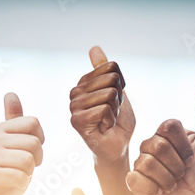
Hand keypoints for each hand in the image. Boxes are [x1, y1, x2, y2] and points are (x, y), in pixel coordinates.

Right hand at [0, 93, 44, 194]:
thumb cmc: (14, 169)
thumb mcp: (17, 142)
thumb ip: (15, 118)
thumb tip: (10, 93)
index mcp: (0, 128)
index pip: (33, 122)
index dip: (39, 140)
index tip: (29, 151)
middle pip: (33, 142)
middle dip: (36, 158)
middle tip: (23, 167)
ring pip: (29, 160)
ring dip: (29, 172)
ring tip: (18, 174)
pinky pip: (22, 176)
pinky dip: (22, 184)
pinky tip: (12, 185)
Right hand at [70, 46, 134, 161]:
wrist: (117, 147)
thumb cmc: (117, 122)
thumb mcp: (116, 91)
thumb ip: (105, 70)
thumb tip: (94, 47)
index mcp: (84, 83)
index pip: (112, 68)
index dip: (121, 86)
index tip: (115, 101)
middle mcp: (75, 92)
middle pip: (112, 80)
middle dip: (119, 100)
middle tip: (111, 113)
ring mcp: (74, 106)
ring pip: (109, 95)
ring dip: (115, 112)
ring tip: (107, 121)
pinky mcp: (76, 120)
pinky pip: (104, 110)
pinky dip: (111, 121)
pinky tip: (103, 128)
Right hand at [126, 80, 194, 194]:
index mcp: (165, 134)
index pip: (167, 127)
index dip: (184, 145)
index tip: (192, 155)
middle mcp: (149, 146)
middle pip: (157, 146)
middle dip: (177, 165)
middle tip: (183, 173)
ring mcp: (140, 164)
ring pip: (147, 164)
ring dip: (168, 179)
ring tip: (173, 184)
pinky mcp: (135, 184)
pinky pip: (136, 179)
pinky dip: (154, 189)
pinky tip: (160, 192)